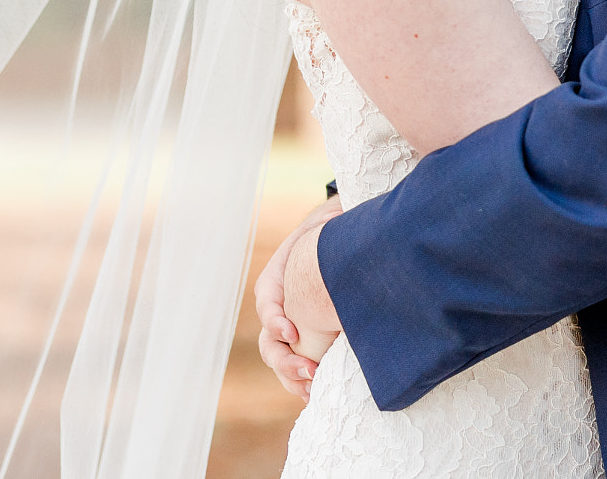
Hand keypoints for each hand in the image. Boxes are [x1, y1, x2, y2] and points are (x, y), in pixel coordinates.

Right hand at [255, 196, 340, 400]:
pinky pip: (293, 361)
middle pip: (269, 339)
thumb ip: (328, 223)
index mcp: (276, 277)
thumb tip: (339, 215)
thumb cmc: (331, 229)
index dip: (276, 319)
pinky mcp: (303, 337)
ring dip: (291, 375)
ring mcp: (287, 322)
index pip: (267, 301)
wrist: (338, 239)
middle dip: (285, 359)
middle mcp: (277, 304)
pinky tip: (313, 392)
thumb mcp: (328, 222)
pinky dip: (299, 379)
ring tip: (311, 388)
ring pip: (277, 356)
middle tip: (310, 370)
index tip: (292, 332)